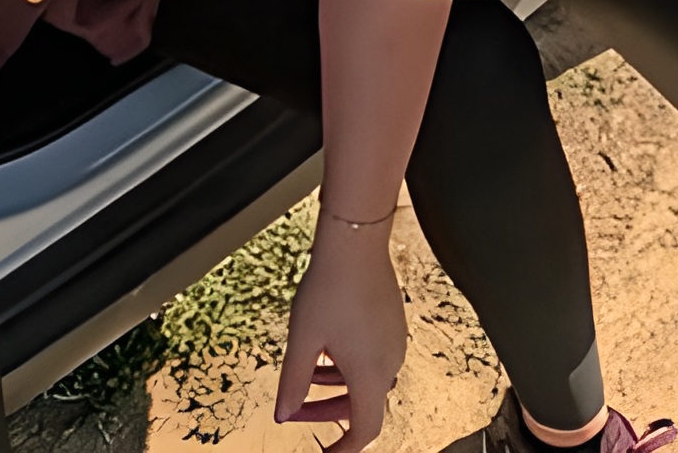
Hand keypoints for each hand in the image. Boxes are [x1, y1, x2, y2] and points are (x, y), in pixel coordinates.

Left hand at [273, 217, 406, 451]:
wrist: (355, 245)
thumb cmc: (331, 288)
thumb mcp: (302, 340)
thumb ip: (292, 382)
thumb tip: (283, 412)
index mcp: (370, 374)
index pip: (365, 429)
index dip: (346, 447)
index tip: (329, 452)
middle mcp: (389, 362)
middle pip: (364, 405)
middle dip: (329, 412)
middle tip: (298, 409)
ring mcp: (393, 342)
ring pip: (366, 380)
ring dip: (337, 386)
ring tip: (308, 375)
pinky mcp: (391, 325)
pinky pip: (372, 358)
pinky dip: (348, 365)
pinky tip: (326, 349)